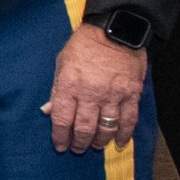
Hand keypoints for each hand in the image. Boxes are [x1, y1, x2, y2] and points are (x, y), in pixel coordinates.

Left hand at [44, 20, 150, 154]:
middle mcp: (90, 93)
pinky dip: (124, 134)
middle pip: (83, 127)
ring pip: (105, 127)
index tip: (60, 146)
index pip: (61, 119)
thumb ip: (56, 89)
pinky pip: (128, 120)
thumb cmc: (85, 45)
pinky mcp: (131, 94)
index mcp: (69, 85)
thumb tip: (47, 111)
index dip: (59, 136)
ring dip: (99, 141)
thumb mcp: (62, 63)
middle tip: (78, 148)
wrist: (116, 30)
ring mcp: (112, 95)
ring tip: (95, 146)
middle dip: (79, 142)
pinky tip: (119, 143)